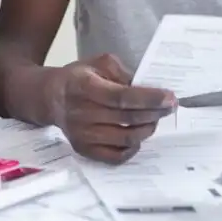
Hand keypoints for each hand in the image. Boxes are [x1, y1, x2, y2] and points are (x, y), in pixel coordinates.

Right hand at [49, 53, 176, 163]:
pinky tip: (138, 135)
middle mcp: (81, 113)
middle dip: (155, 113)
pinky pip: (115, 156)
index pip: (121, 97)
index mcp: (84, 86)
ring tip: (155, 119)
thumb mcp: (99, 63)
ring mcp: (82, 135)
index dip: (148, 98)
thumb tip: (147, 89)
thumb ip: (123, 72)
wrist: (52, 97)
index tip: (169, 97)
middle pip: (127, 119)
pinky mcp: (84, 150)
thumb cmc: (80, 78)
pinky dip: (132, 148)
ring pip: (126, 139)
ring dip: (147, 129)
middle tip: (170, 106)